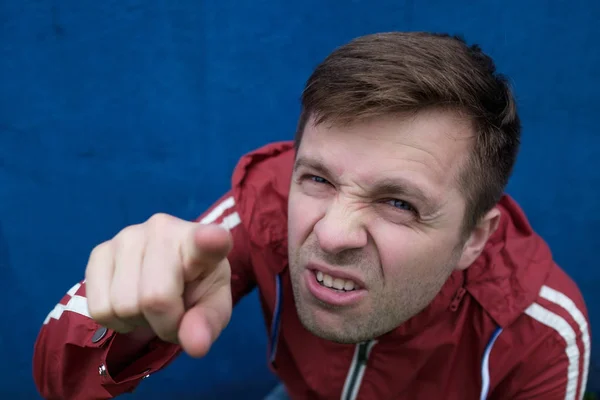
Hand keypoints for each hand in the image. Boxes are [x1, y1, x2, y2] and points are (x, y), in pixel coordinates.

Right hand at [84, 213, 232, 357]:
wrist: (168, 275)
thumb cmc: (196, 288)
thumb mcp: (212, 308)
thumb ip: (207, 324)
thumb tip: (195, 345)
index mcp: (203, 241)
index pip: (207, 239)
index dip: (209, 241)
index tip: (215, 239)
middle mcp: (163, 228)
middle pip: (155, 298)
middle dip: (165, 322)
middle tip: (173, 314)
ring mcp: (127, 236)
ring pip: (123, 305)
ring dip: (138, 320)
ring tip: (152, 305)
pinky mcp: (99, 251)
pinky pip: (99, 308)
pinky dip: (115, 320)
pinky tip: (130, 302)